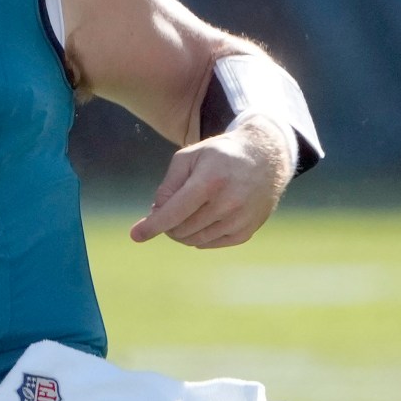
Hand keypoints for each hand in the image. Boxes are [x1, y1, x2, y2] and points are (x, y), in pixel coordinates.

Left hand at [131, 116, 293, 247]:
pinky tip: (203, 217)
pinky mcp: (246, 232)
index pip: (174, 213)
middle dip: (167, 223)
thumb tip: (156, 214)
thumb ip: (168, 186)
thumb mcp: (189, 157)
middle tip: (171, 207)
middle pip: (181, 229)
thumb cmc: (219, 156)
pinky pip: (209, 244)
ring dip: (182, 230)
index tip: (135, 235)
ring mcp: (240, 220)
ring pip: (194, 240)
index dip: (152, 225)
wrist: (265, 158)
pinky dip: (199, 235)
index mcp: (210, 182)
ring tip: (188, 210)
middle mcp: (228, 203)